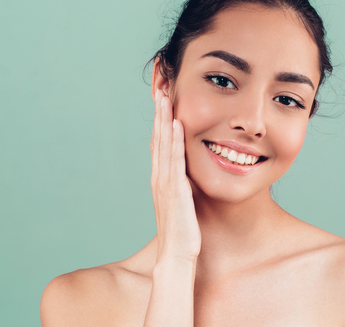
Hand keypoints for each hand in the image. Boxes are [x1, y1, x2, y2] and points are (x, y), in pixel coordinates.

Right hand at [150, 90, 200, 262]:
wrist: (177, 255)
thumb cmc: (182, 230)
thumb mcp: (181, 201)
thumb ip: (181, 184)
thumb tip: (187, 171)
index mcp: (161, 178)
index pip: (159, 143)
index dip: (159, 121)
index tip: (162, 101)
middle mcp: (159, 176)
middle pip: (157, 138)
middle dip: (158, 113)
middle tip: (159, 89)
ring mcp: (165, 182)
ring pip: (163, 144)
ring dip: (163, 120)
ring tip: (163, 97)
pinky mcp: (175, 190)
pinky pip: (175, 160)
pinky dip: (175, 141)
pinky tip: (177, 124)